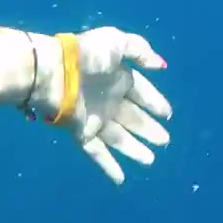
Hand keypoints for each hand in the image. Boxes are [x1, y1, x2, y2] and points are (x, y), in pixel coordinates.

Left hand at [34, 27, 171, 183]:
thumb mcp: (118, 42)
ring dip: (135, 150)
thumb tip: (161, 65)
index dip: (155, 103)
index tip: (167, 114)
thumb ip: (141, 51)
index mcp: (118, 78)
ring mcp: (95, 118)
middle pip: (133, 119)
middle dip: (149, 129)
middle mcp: (109, 100)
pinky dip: (109, 166)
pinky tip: (121, 180)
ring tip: (151, 160)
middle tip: (165, 141)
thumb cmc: (87, 56)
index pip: (142, 93)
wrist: (54, 71)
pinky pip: (98, 152)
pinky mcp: (82, 132)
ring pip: (119, 139)